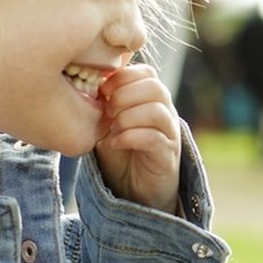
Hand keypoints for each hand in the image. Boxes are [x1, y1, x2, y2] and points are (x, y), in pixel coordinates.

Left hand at [93, 64, 182, 211]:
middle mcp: (166, 112)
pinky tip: (115, 143)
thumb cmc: (121, 152)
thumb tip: (93, 80)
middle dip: (124, 97)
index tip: (103, 91)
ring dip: (127, 118)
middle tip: (107, 113)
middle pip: (155, 87)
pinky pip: (154, 138)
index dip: (123, 77)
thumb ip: (104, 101)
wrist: (133, 189)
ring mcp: (169, 133)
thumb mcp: (107, 122)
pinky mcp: (167, 155)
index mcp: (152, 99)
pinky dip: (130, 137)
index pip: (147, 73)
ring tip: (112, 130)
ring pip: (156, 111)